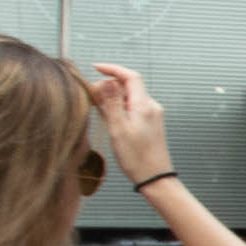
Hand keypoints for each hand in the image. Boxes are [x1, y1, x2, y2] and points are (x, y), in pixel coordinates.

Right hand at [89, 64, 171, 183]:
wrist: (155, 178)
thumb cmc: (137, 158)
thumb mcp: (118, 129)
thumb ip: (112, 103)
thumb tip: (108, 81)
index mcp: (144, 105)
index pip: (130, 76)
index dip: (112, 69)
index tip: (95, 68)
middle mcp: (151, 107)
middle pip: (128, 86)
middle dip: (108, 86)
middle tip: (91, 97)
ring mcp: (152, 115)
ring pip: (129, 97)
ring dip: (112, 98)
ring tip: (97, 109)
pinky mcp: (150, 124)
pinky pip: (133, 108)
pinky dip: (119, 108)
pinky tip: (108, 118)